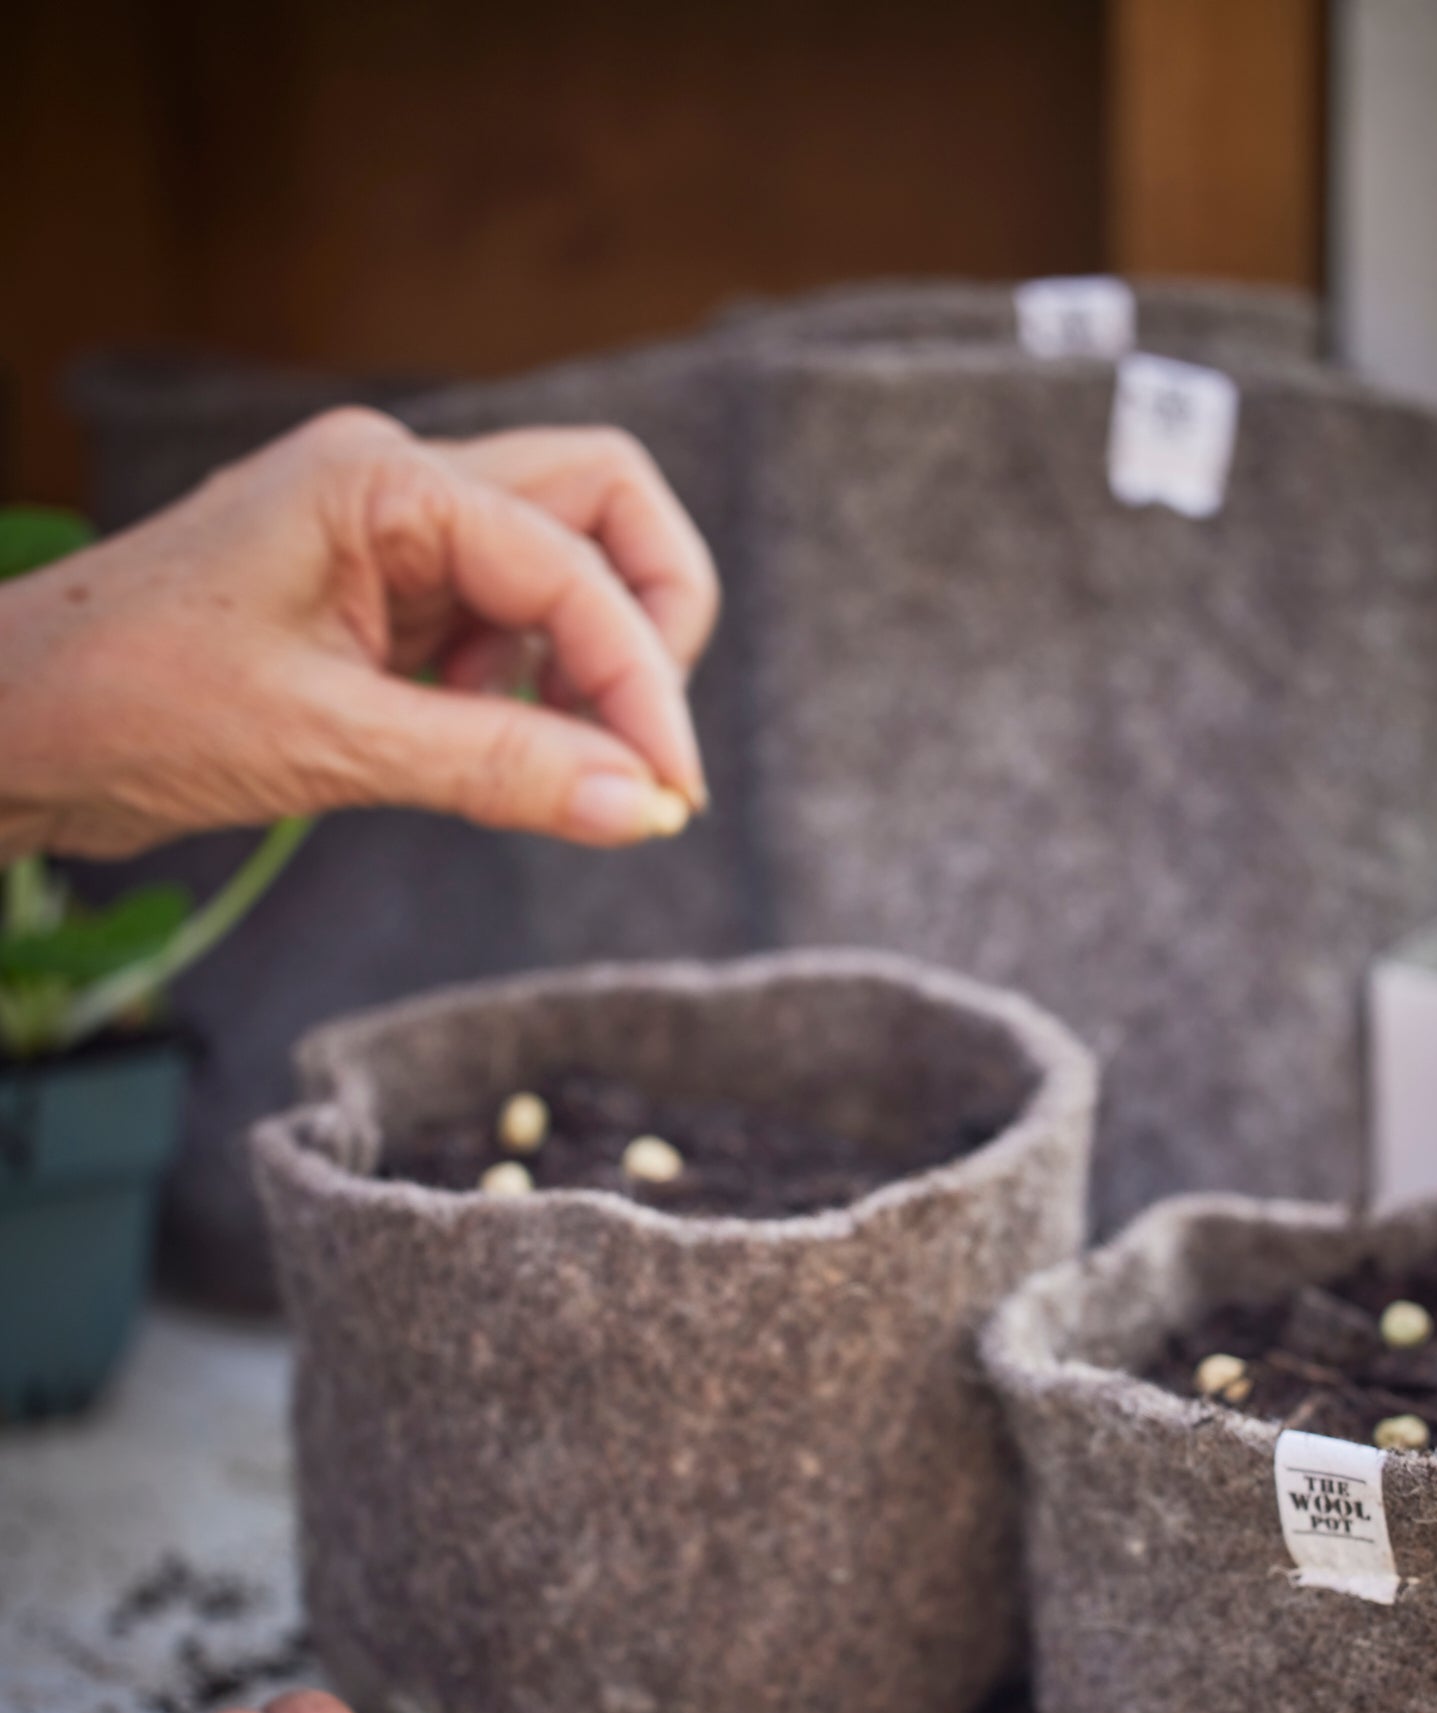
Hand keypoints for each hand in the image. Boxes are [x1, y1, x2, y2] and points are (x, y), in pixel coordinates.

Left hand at [0, 411, 719, 862]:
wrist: (14, 721)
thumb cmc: (131, 706)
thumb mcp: (328, 745)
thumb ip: (498, 768)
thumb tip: (643, 809)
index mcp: (379, 479)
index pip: (575, 562)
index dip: (641, 680)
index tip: (669, 795)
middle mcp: (396, 477)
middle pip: (602, 502)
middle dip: (648, 620)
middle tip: (643, 745)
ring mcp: (389, 524)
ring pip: (562, 553)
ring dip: (590, 653)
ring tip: (557, 757)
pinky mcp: (379, 582)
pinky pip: (502, 610)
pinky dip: (529, 679)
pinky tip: (483, 740)